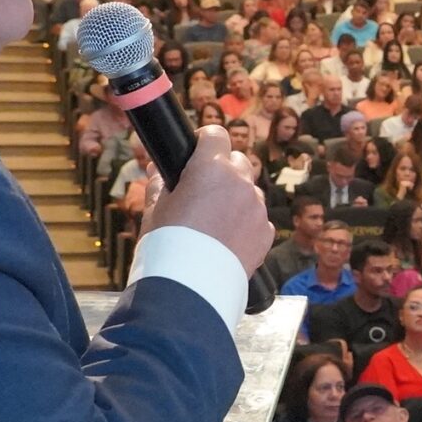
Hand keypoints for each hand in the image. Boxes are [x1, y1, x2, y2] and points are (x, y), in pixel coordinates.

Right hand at [146, 124, 273, 279]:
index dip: (205, 141)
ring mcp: (257, 208)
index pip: (216, 135)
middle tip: (204, 190)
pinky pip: (258, 218)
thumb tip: (157, 171)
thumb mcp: (155, 209)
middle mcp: (241, 183)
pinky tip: (227, 239)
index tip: (197, 151)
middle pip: (238, 161)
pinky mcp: (266, 232)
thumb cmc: (167, 243)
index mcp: (211, 168)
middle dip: (223, 170)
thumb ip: (160, 184)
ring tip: (215, 221)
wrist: (190, 286)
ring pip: (250, 191)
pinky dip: (246, 223)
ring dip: (236, 197)